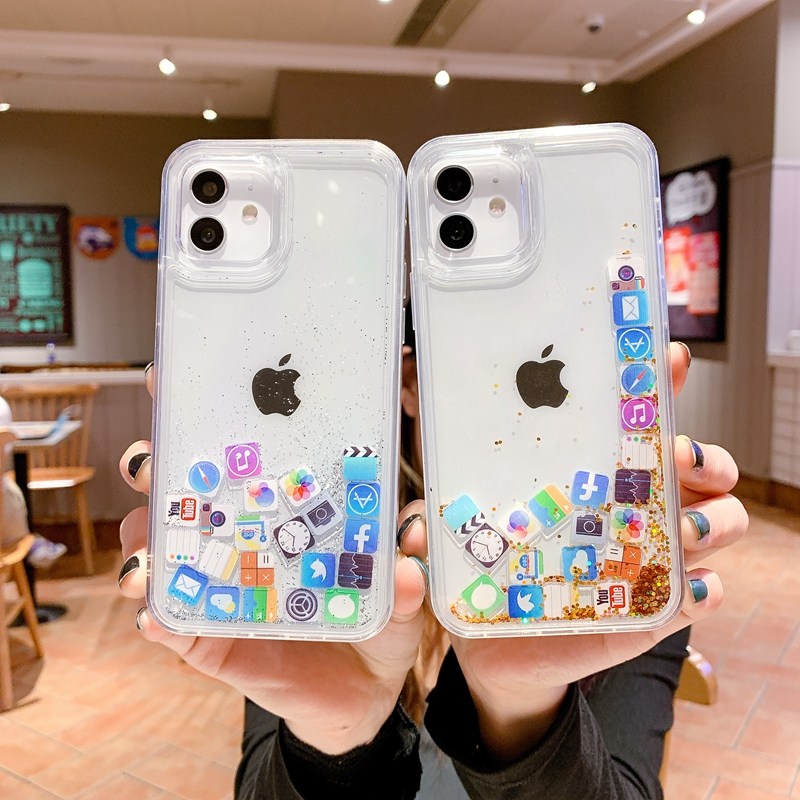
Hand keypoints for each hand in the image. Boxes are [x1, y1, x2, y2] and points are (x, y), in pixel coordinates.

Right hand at [117, 366, 427, 754]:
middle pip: (181, 491)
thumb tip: (411, 539)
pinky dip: (158, 617)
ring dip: (144, 539)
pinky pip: (172, 626)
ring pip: (160, 551)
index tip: (177, 379)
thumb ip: (408, 572)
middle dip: (155, 466)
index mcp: (282, 509)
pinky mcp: (209, 642)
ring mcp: (217, 588)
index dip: (205, 414)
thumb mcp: (401, 593)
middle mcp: (239, 538)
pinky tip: (155, 614)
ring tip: (149, 542)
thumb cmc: (378, 620)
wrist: (362, 691)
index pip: (241, 453)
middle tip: (153, 462)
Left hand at [403, 343, 748, 759]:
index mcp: (589, 465)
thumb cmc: (481, 567)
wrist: (496, 643)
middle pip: (696, 460)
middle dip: (697, 450)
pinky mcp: (655, 608)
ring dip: (712, 515)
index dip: (660, 381)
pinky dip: (703, 588)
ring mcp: (651, 552)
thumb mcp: (455, 532)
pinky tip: (692, 584)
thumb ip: (433, 520)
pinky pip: (700, 594)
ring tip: (682, 521)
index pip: (638, 414)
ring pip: (718, 518)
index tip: (666, 358)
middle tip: (674, 453)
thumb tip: (410, 526)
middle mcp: (633, 499)